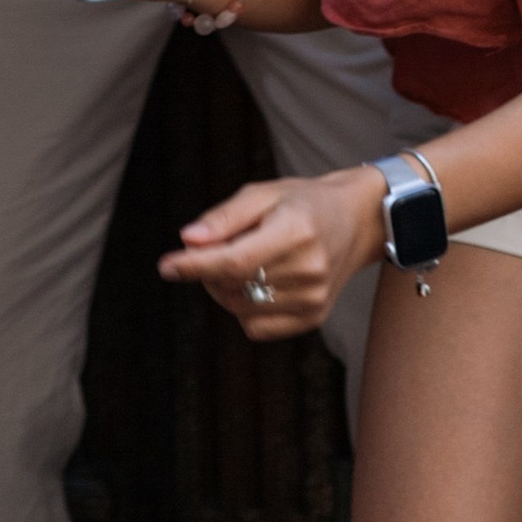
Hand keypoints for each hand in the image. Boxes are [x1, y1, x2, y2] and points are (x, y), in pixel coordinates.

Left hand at [161, 165, 385, 336]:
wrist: (355, 222)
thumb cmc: (301, 202)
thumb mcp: (262, 193)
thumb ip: (224, 217)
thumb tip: (187, 240)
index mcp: (296, 231)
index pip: (236, 260)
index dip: (196, 266)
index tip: (165, 266)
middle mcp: (309, 269)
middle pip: (234, 286)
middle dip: (207, 270)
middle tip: (210, 247)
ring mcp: (314, 299)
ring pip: (240, 308)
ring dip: (223, 289)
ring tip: (240, 261)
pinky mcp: (313, 318)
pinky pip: (256, 328)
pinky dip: (243, 309)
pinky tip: (257, 283)